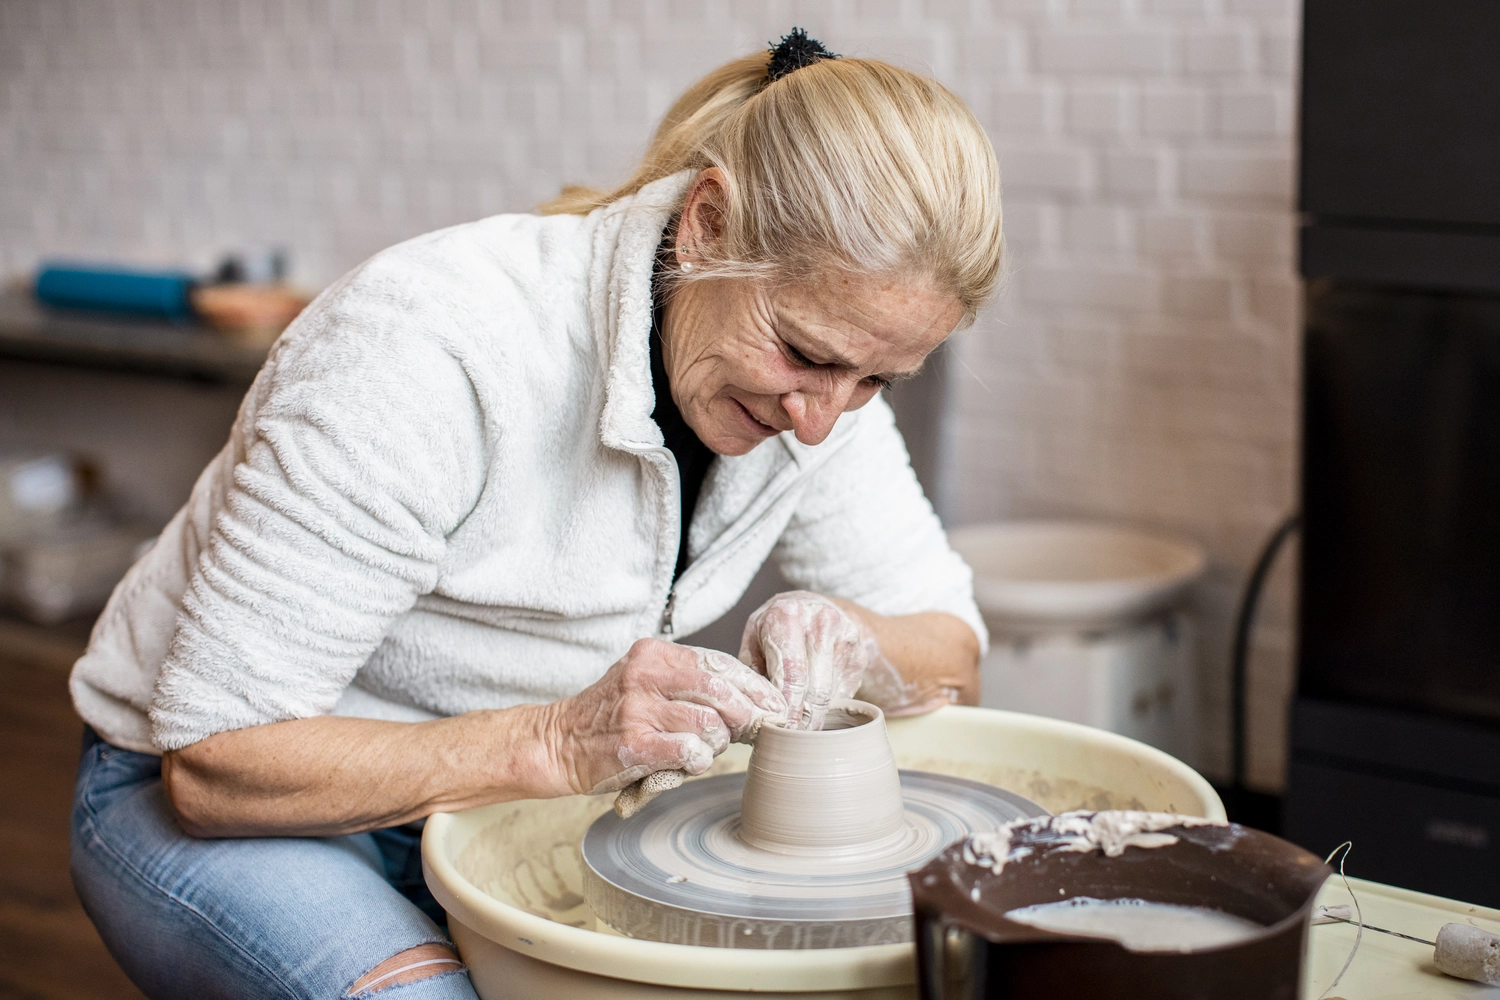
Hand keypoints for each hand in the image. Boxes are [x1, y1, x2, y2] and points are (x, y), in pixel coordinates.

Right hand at [543, 638, 784, 795]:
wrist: (558, 741)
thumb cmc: (613, 715)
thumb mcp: (647, 681)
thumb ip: (690, 684)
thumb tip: (753, 703)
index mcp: (654, 654)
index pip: (720, 663)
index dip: (754, 687)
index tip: (775, 705)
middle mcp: (646, 675)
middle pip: (721, 692)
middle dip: (748, 716)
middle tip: (757, 732)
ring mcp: (638, 709)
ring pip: (710, 725)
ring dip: (716, 743)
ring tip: (701, 748)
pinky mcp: (633, 745)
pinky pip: (689, 752)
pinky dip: (697, 760)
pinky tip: (686, 761)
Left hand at [739, 591, 886, 730]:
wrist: (814, 607)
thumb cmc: (776, 630)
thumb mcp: (754, 642)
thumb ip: (752, 674)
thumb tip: (757, 715)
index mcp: (787, 615)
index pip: (792, 675)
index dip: (787, 710)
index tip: (779, 731)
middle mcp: (821, 622)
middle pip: (816, 689)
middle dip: (803, 720)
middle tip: (791, 740)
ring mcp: (846, 637)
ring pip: (832, 695)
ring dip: (815, 718)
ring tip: (799, 730)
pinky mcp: (860, 654)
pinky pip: (844, 694)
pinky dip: (828, 707)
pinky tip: (813, 706)